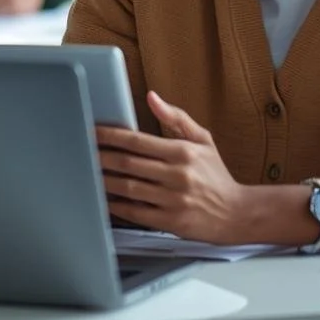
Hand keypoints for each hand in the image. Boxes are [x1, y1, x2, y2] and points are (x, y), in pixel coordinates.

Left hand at [95, 91, 250, 244]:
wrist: (238, 213)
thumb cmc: (216, 175)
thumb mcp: (202, 140)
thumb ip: (176, 118)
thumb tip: (152, 97)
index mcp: (182, 152)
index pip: (137, 141)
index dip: (110, 135)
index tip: (92, 132)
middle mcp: (177, 175)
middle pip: (127, 164)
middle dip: (100, 157)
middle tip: (81, 152)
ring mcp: (173, 200)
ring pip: (128, 188)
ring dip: (104, 180)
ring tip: (87, 173)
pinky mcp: (171, 222)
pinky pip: (136, 213)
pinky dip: (117, 206)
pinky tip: (105, 198)